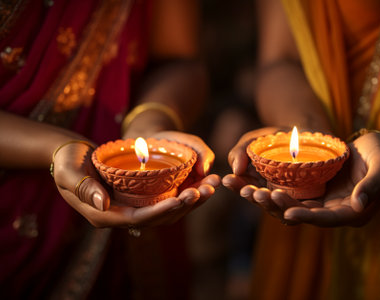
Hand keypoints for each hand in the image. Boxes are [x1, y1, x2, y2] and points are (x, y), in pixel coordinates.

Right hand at [53, 136, 219, 227]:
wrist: (69, 155)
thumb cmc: (66, 162)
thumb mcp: (68, 172)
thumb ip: (82, 187)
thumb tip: (102, 203)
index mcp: (104, 215)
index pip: (138, 218)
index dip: (160, 211)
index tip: (181, 199)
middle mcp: (120, 216)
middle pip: (158, 218)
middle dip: (184, 205)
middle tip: (206, 190)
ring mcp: (131, 208)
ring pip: (166, 211)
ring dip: (190, 200)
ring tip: (212, 185)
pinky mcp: (138, 198)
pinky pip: (164, 200)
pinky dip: (183, 193)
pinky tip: (200, 182)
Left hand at [223, 130, 379, 226]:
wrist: (377, 149)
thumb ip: (374, 187)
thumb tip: (358, 204)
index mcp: (350, 212)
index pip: (325, 219)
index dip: (307, 216)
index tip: (288, 212)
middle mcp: (331, 210)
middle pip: (300, 213)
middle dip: (275, 206)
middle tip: (254, 194)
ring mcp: (319, 200)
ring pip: (287, 203)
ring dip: (265, 197)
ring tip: (242, 188)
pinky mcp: (309, 188)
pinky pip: (286, 191)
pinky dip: (268, 186)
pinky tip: (249, 179)